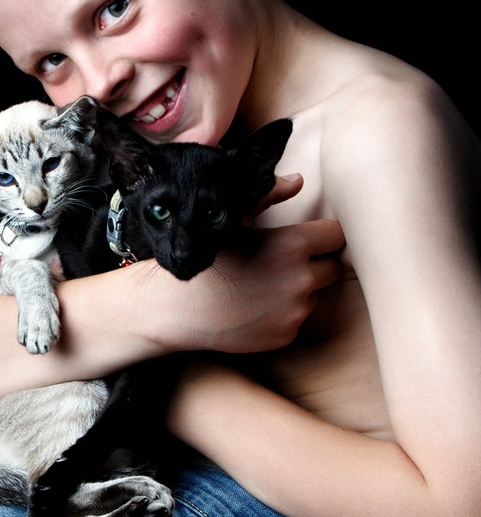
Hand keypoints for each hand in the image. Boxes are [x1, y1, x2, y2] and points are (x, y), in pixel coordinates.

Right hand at [150, 215, 345, 353]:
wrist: (178, 307)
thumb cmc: (207, 259)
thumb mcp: (234, 221)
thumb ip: (270, 196)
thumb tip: (298, 181)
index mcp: (292, 245)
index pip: (337, 236)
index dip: (322, 236)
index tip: (307, 239)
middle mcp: (301, 279)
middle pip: (334, 267)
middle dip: (317, 263)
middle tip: (285, 263)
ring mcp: (295, 311)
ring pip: (316, 294)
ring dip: (301, 290)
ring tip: (265, 286)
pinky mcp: (286, 335)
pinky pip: (298, 319)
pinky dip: (284, 314)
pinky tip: (258, 307)